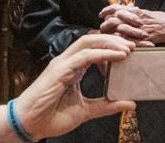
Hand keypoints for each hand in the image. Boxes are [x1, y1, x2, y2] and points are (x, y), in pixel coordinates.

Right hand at [4, 34, 134, 140]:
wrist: (30, 124)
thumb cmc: (51, 116)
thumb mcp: (86, 110)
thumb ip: (107, 106)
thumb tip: (130, 103)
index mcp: (73, 68)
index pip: (94, 49)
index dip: (112, 47)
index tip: (131, 52)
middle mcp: (68, 62)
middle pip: (93, 40)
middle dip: (114, 40)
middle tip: (134, 45)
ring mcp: (63, 63)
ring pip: (88, 42)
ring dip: (110, 43)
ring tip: (128, 48)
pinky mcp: (60, 69)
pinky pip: (84, 56)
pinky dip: (102, 53)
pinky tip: (117, 56)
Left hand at [98, 4, 164, 43]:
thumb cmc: (160, 19)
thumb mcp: (146, 11)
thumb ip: (134, 10)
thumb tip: (125, 7)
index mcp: (136, 11)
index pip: (117, 8)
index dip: (107, 10)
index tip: (101, 14)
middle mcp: (136, 18)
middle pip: (115, 19)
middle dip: (106, 24)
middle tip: (102, 28)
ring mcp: (140, 29)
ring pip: (120, 30)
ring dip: (112, 34)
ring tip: (108, 38)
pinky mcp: (144, 39)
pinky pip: (130, 41)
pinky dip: (122, 42)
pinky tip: (117, 44)